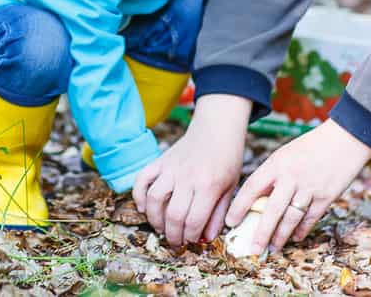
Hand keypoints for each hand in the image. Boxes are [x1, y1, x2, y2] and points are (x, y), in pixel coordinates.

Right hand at [133, 94, 250, 245]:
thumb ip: (218, 214)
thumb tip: (206, 239)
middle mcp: (187, 177)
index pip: (194, 221)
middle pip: (174, 215)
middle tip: (175, 241)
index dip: (190, 237)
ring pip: (155, 199)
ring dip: (154, 219)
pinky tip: (144, 207)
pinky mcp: (160, 160)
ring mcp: (171, 168)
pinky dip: (139, 195)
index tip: (190, 241)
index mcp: (208, 185)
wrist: (217, 128)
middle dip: (172, 235)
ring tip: (161, 227)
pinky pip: (142, 179)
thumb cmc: (227, 159)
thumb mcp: (230, 187)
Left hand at [225, 119, 370, 254]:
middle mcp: (291, 177)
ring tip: (273, 248)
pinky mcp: (326, 197)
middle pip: (271, 210)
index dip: (239, 207)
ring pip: (291, 219)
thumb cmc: (311, 147)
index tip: (230, 222)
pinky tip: (295, 238)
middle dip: (261, 233)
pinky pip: (310, 219)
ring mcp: (309, 188)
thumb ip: (272, 175)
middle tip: (252, 249)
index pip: (252, 187)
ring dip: (281, 237)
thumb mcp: (285, 154)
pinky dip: (301, 230)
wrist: (344, 139)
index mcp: (277, 163)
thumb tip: (257, 201)